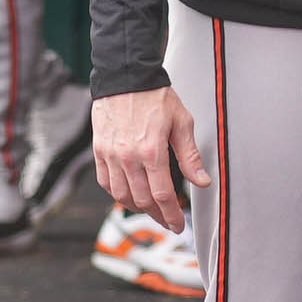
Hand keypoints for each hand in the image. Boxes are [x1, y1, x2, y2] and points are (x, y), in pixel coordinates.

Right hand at [93, 87, 211, 230]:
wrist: (126, 77)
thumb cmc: (156, 97)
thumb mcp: (182, 123)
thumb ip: (190, 156)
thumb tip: (202, 182)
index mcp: (152, 151)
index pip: (162, 195)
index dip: (172, 214)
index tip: (179, 224)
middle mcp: (128, 157)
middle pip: (142, 200)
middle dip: (158, 216)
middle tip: (168, 222)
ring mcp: (111, 156)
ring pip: (122, 196)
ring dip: (138, 208)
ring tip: (152, 210)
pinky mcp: (99, 151)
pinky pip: (106, 183)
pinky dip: (118, 194)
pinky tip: (129, 195)